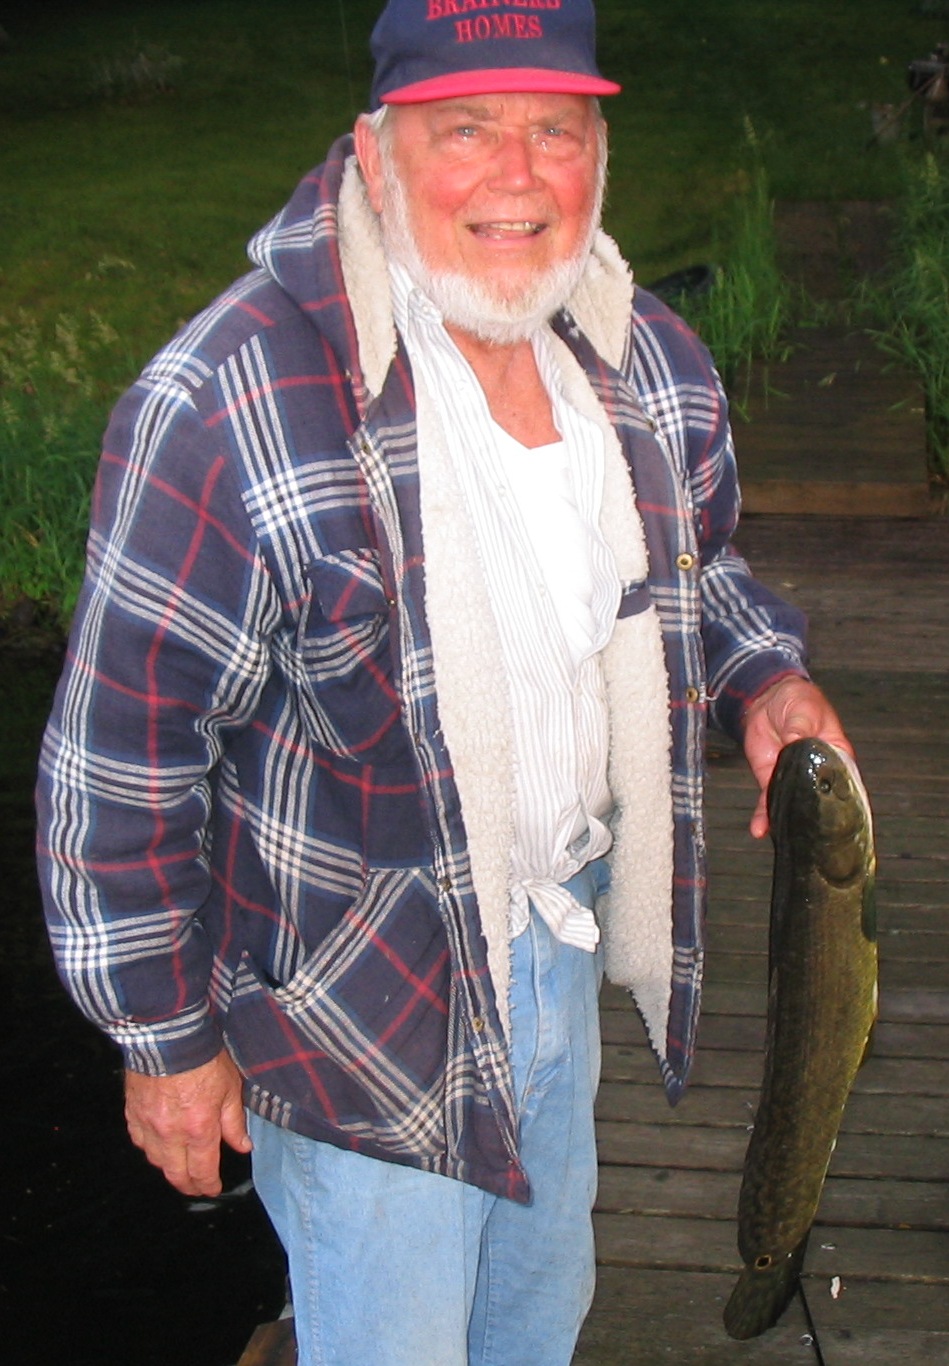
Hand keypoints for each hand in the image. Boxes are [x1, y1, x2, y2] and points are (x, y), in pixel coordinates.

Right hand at [124, 1049, 250, 1196]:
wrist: (168, 1038)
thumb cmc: (203, 1059)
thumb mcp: (230, 1088)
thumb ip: (234, 1122)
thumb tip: (242, 1146)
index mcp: (199, 1130)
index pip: (203, 1171)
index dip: (208, 1185)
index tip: (213, 1189)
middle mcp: (171, 1135)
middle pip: (176, 1174)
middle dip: (188, 1186)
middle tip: (196, 1188)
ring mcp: (149, 1126)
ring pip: (156, 1161)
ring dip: (169, 1168)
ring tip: (179, 1167)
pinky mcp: (133, 1114)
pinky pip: (140, 1141)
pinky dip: (150, 1148)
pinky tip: (157, 1145)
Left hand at [741, 676, 852, 839]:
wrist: (765, 699)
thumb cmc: (797, 700)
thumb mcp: (803, 709)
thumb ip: (800, 728)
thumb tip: (797, 741)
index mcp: (836, 755)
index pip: (845, 782)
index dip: (846, 803)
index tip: (845, 824)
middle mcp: (816, 773)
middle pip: (820, 801)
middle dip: (818, 822)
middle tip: (817, 841)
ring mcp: (793, 779)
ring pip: (793, 806)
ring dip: (788, 823)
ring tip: (787, 842)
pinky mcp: (771, 779)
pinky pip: (768, 800)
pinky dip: (763, 815)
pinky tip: (760, 830)